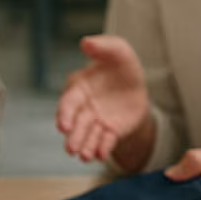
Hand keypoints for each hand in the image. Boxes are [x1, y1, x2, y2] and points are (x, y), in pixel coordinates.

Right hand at [56, 35, 150, 162]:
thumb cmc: (121, 66)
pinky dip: (102, 148)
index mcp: (79, 88)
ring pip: (88, 136)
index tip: (63, 126)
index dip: (64, 114)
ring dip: (84, 146)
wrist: (137, 86)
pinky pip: (105, 142)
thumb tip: (85, 42)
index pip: (68, 103)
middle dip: (73, 136)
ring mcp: (96, 122)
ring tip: (84, 156)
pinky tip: (100, 154)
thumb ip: (103, 46)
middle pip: (76, 124)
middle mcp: (84, 108)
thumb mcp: (118, 51)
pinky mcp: (110, 133)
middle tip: (71, 148)